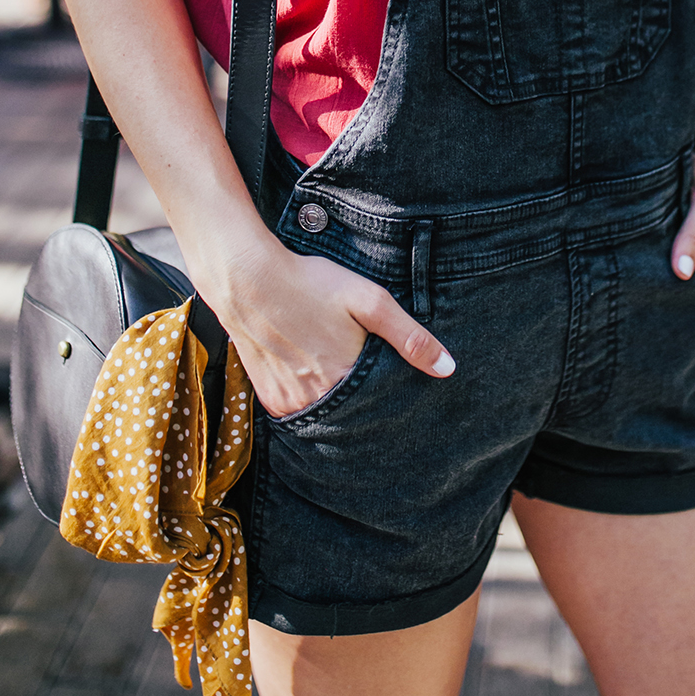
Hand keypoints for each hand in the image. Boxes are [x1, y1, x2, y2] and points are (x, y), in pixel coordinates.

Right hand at [196, 224, 454, 418]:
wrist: (246, 279)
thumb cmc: (311, 284)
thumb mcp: (369, 301)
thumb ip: (409, 336)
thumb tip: (448, 368)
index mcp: (345, 381)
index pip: (382, 408)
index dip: (394, 400)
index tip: (403, 394)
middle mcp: (316, 402)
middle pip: (354, 416)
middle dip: (368, 405)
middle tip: (372, 382)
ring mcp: (288, 403)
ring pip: (326, 415)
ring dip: (338, 402)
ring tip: (341, 374)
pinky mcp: (269, 398)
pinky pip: (299, 411)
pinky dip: (311, 399)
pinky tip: (314, 373)